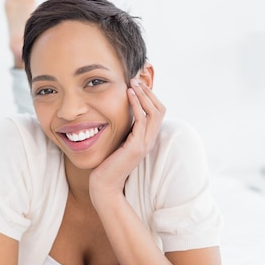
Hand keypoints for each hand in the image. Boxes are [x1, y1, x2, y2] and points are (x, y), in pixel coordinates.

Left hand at [89, 79, 165, 196]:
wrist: (104, 186)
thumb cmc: (106, 165)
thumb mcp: (117, 142)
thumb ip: (123, 130)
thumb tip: (119, 113)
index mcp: (146, 139)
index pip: (157, 112)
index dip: (149, 96)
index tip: (136, 84)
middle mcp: (149, 141)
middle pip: (160, 110)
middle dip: (148, 92)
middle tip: (136, 79)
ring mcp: (144, 144)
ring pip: (154, 113)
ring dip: (144, 95)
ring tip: (133, 83)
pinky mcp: (136, 148)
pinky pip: (142, 121)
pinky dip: (137, 105)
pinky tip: (129, 95)